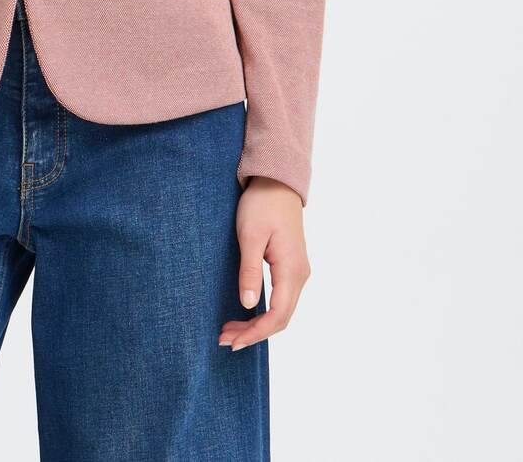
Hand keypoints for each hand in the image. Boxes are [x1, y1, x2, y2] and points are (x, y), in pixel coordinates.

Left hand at [218, 176, 310, 350]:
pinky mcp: (290, 267)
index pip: (278, 315)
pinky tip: (245, 312)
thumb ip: (250, 271)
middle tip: (225, 340)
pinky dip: (263, 311)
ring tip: (230, 330)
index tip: (233, 341)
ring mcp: (297, 271)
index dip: (256, 333)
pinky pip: (281, 299)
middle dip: (254, 333)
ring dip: (257, 323)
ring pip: (281, 310)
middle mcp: (300, 275)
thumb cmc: (262, 204)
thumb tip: (249, 305)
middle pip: (281, 318)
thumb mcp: (250, 236)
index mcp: (291, 270)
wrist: (277, 182)